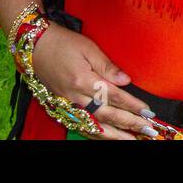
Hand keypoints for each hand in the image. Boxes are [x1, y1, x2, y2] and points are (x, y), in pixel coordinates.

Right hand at [25, 23, 158, 139]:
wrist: (35, 47)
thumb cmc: (63, 43)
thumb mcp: (88, 48)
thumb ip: (107, 66)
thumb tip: (125, 80)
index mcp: (83, 80)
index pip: (114, 97)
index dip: (132, 105)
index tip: (147, 112)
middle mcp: (76, 97)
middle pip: (107, 115)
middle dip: (129, 124)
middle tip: (148, 130)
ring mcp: (69, 105)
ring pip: (95, 126)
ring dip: (115, 135)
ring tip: (132, 140)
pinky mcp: (64, 108)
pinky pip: (83, 127)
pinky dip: (97, 135)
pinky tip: (109, 138)